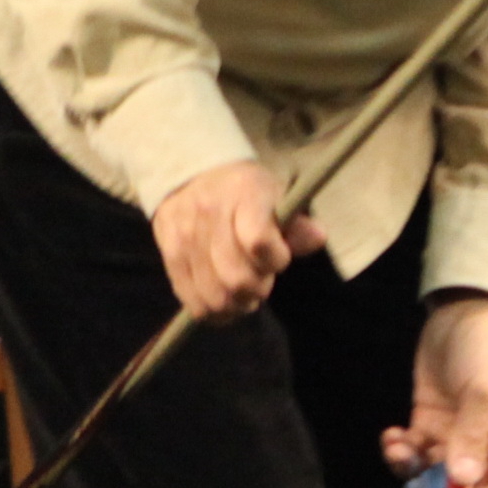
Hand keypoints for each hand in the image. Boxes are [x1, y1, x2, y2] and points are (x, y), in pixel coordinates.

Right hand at [151, 160, 325, 320]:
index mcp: (244, 194)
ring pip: (214, 296)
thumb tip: (318, 238)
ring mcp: (185, 237)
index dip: (276, 260)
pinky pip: (192, 301)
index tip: (280, 258)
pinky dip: (214, 311)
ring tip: (245, 293)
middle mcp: (210, 214)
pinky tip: (226, 301)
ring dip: (237, 304)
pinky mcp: (169, 256)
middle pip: (236, 278)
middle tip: (263, 281)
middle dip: (258, 288)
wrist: (192, 176)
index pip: (258, 242)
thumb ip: (297, 224)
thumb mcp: (276, 195)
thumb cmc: (246, 191)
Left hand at [381, 296, 487, 487]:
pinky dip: (399, 449)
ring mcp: (454, 429)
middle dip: (434, 485)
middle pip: (459, 483)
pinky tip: (391, 434)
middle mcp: (483, 440)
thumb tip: (461, 481)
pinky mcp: (429, 417)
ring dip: (410, 467)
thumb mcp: (486, 390)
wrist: (463, 309)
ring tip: (396, 445)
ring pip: (431, 468)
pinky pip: (414, 448)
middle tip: (413, 476)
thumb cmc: (487, 349)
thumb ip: (473, 436)